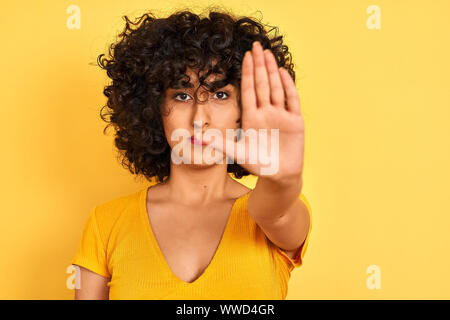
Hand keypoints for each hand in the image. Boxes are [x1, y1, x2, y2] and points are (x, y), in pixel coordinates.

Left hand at [210, 41, 304, 180]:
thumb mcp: (237, 153)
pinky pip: (292, 100)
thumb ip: (221, 144)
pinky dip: (288, 87)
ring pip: (276, 88)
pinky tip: (283, 73)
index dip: (248, 73)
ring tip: (268, 53)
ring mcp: (281, 115)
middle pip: (262, 84)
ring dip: (273, 71)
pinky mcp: (295, 121)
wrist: (279, 176)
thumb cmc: (258, 164)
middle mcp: (266, 112)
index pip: (249, 90)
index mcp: (252, 117)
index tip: (245, 56)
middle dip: (259, 65)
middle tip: (256, 45)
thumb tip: (199, 138)